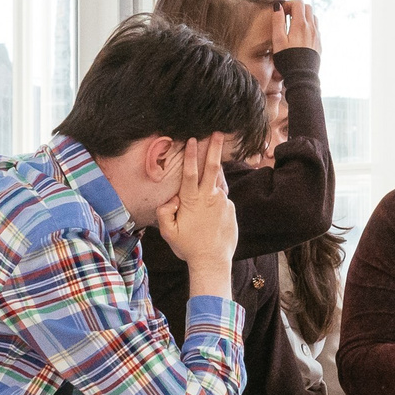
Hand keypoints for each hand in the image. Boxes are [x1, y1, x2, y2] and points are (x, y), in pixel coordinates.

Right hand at [156, 134, 238, 280]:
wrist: (212, 261)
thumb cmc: (187, 247)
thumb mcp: (168, 232)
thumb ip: (164, 212)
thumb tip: (171, 198)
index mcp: (192, 201)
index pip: (191, 173)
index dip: (192, 155)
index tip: (193, 140)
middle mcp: (209, 198)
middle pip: (212, 167)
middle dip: (214, 148)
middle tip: (217, 132)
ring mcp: (222, 202)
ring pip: (218, 180)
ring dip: (216, 167)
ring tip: (215, 154)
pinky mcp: (231, 209)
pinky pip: (222, 196)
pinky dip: (217, 193)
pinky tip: (212, 200)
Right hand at [270, 0, 319, 54]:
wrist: (302, 76)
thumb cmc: (287, 59)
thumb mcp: (278, 40)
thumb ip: (277, 21)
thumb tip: (278, 6)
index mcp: (301, 24)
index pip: (298, 3)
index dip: (288, 4)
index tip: (282, 13)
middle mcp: (312, 28)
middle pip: (307, 7)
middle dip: (296, 8)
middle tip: (287, 17)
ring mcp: (317, 35)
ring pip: (313, 17)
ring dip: (304, 16)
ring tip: (293, 26)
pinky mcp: (319, 43)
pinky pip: (316, 28)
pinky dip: (309, 26)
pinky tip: (300, 36)